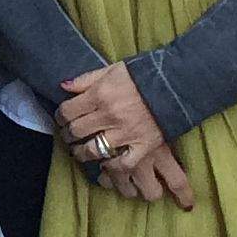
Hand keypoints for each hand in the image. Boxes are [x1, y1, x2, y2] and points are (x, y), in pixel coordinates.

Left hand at [58, 63, 188, 209]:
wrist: (176, 83)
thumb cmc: (142, 75)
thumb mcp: (111, 69)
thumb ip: (86, 79)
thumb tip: (64, 87)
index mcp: (99, 95)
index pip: (68, 111)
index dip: (60, 117)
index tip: (62, 120)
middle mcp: (109, 115)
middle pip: (77, 131)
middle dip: (68, 135)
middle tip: (69, 137)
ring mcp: (126, 133)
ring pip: (93, 150)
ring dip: (82, 153)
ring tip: (81, 153)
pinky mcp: (143, 146)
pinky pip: (121, 164)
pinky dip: (111, 167)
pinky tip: (105, 165)